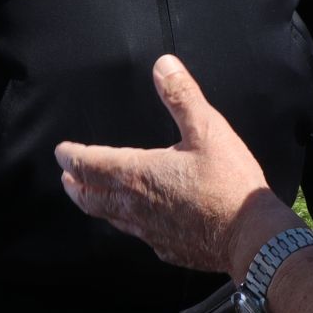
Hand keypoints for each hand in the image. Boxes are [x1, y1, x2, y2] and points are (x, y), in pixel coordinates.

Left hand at [57, 56, 297, 279]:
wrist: (251, 237)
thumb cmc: (229, 182)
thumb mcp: (207, 129)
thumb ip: (182, 96)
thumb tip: (163, 65)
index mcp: (137, 174)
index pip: (90, 164)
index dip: (71, 156)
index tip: (61, 151)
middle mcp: (134, 206)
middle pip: (90, 196)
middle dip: (75, 184)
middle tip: (66, 176)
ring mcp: (149, 231)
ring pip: (110, 218)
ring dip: (95, 204)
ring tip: (90, 196)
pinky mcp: (167, 248)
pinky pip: (137, 234)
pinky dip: (126, 223)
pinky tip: (136, 222)